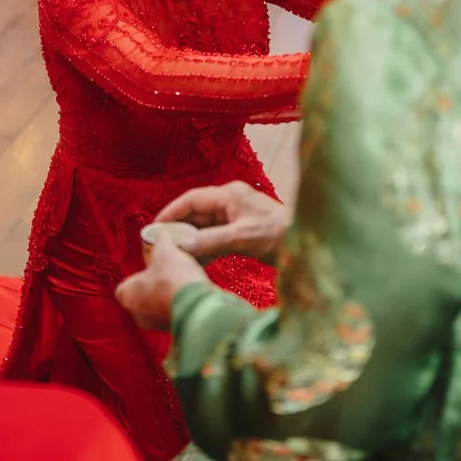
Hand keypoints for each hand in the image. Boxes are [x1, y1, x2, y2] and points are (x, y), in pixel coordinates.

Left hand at [115, 236, 208, 330]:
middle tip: (169, 272)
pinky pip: (175, 313)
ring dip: (170, 294)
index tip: (154, 266)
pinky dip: (182, 303)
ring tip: (184, 280)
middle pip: (144, 294)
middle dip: (157, 284)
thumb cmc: (173, 279)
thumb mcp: (165, 250)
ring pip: (160, 305)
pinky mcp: (173, 330)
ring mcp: (155, 325)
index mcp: (125, 295)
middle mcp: (137, 314)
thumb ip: (161, 241)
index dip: (142, 273)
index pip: (127, 283)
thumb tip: (162, 233)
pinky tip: (193, 292)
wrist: (196, 305)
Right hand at [154, 181, 290, 264]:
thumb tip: (181, 246)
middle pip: (196, 214)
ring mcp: (236, 217)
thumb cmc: (278, 234)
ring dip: (192, 242)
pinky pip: (216, 240)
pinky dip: (205, 250)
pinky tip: (195, 265)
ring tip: (174, 258)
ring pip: (205, 229)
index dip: (171, 212)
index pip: (192, 199)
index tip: (155, 228)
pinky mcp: (241, 233)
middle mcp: (230, 203)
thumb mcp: (241, 238)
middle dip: (179, 230)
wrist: (306, 244)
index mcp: (230, 195)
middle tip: (160, 247)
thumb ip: (210, 241)